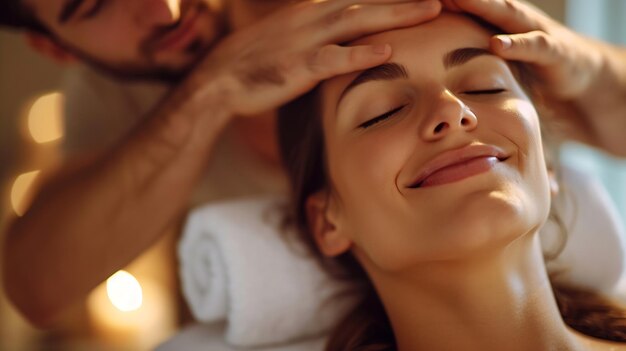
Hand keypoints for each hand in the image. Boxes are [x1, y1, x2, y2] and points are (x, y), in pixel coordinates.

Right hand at [191, 0, 442, 115]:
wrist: (217, 81)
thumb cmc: (257, 63)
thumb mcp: (292, 38)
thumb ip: (323, 35)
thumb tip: (352, 38)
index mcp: (313, 11)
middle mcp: (312, 18)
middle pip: (366, 1)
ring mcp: (304, 41)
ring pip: (356, 20)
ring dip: (395, 14)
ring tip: (431, 9)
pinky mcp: (296, 67)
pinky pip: (331, 58)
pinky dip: (358, 53)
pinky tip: (386, 49)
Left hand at [443, 0, 603, 100]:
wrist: (573, 72)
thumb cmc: (520, 62)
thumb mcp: (485, 52)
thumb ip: (457, 47)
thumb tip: (417, 54)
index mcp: (489, 18)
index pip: (457, 5)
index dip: (436, 2)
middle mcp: (509, 17)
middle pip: (477, 1)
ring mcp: (532, 29)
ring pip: (504, 13)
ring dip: (481, 5)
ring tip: (455, 0)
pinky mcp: (552, 50)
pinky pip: (534, 45)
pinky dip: (516, 44)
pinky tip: (497, 43)